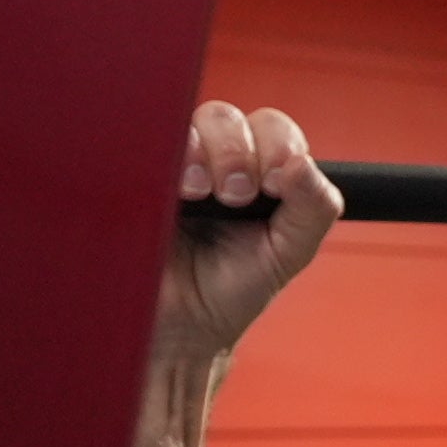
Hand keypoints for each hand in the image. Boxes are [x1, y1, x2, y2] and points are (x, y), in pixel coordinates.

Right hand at [156, 101, 343, 366]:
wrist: (178, 329)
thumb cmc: (230, 290)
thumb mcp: (289, 252)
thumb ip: (313, 208)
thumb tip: (303, 164)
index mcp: (255, 171)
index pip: (270, 127)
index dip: (276, 144)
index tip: (275, 183)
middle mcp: (211, 163)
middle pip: (224, 117)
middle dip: (237, 151)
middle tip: (235, 195)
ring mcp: (169, 168)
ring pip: (183, 124)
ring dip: (199, 153)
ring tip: (197, 193)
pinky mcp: (133, 181)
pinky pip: (140, 147)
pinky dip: (158, 157)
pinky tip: (170, 190)